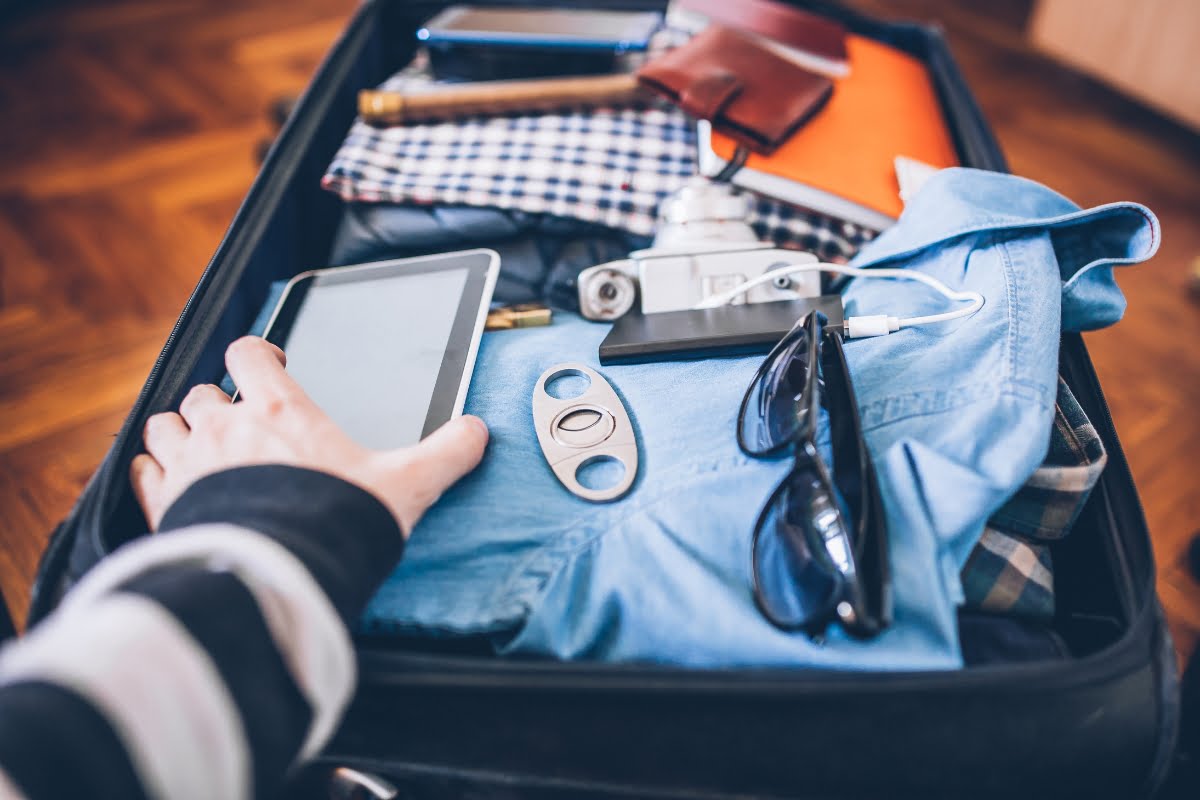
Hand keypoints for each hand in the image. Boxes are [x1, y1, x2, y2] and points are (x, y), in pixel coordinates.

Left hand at [130, 336, 488, 533]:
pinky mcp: (166, 506)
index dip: (256, 353)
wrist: (280, 578)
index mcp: (281, 412)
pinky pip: (142, 472)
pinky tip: (167, 482)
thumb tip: (478, 431)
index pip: (249, 353)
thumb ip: (446, 454)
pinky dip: (151, 471)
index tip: (267, 365)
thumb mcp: (407, 486)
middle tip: (241, 423)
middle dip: (219, 402)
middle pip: (204, 392)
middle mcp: (227, 428)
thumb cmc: (340, 524)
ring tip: (199, 449)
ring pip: (164, 425)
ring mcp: (190, 465)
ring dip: (179, 432)